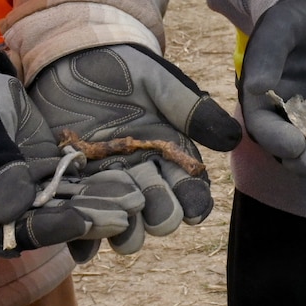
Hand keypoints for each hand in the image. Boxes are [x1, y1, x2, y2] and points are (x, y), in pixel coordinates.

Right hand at [0, 42, 142, 257]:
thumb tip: (12, 212)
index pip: (21, 230)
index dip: (55, 227)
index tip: (86, 221)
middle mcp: (5, 210)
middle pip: (52, 221)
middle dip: (89, 218)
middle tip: (126, 215)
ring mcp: (27, 190)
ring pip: (68, 202)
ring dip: (100, 202)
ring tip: (136, 199)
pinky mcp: (44, 170)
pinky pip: (73, 181)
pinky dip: (98, 182)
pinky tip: (129, 180)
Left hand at [29, 43, 242, 250]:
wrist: (71, 59)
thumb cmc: (122, 68)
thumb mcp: (160, 83)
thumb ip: (192, 111)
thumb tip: (234, 139)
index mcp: (169, 154)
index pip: (189, 187)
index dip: (194, 202)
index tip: (194, 211)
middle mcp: (141, 174)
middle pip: (158, 211)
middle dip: (160, 218)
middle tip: (155, 216)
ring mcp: (105, 183)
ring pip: (122, 222)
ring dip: (124, 233)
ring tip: (120, 230)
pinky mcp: (72, 186)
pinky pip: (79, 218)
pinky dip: (82, 237)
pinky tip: (83, 247)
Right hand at [239, 0, 305, 177]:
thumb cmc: (292, 19)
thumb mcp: (280, 29)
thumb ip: (268, 54)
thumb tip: (256, 86)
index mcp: (262, 102)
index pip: (265, 129)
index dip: (277, 141)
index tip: (293, 146)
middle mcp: (287, 118)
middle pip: (291, 151)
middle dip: (304, 161)